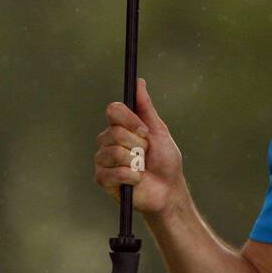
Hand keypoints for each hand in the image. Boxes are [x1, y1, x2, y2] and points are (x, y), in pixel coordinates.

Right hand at [94, 78, 184, 215]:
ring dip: (135, 162)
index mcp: (120, 127)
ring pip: (113, 152)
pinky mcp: (103, 179)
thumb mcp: (158, 130)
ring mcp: (104, 160)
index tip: (144, 131)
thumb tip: (138, 82)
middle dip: (137, 144)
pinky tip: (136, 180)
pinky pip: (112, 172)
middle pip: (114, 132)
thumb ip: (146, 107)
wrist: (168, 190)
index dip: (129, 119)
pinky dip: (131, 176)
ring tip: (141, 168)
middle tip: (145, 153)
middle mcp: (108, 141)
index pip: (113, 110)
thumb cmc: (165, 161)